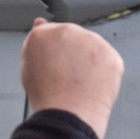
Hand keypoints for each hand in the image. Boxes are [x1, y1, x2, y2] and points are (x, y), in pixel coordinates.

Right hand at [21, 20, 122, 138]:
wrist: (68, 114)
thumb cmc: (47, 97)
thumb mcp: (29, 68)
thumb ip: (36, 43)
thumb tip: (40, 24)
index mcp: (44, 34)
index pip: (52, 33)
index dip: (56, 51)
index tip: (57, 63)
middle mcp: (68, 31)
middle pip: (73, 38)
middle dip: (73, 55)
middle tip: (68, 78)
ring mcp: (92, 41)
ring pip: (93, 48)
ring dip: (89, 62)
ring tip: (80, 85)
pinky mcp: (111, 54)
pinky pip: (109, 61)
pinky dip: (104, 73)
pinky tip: (93, 86)